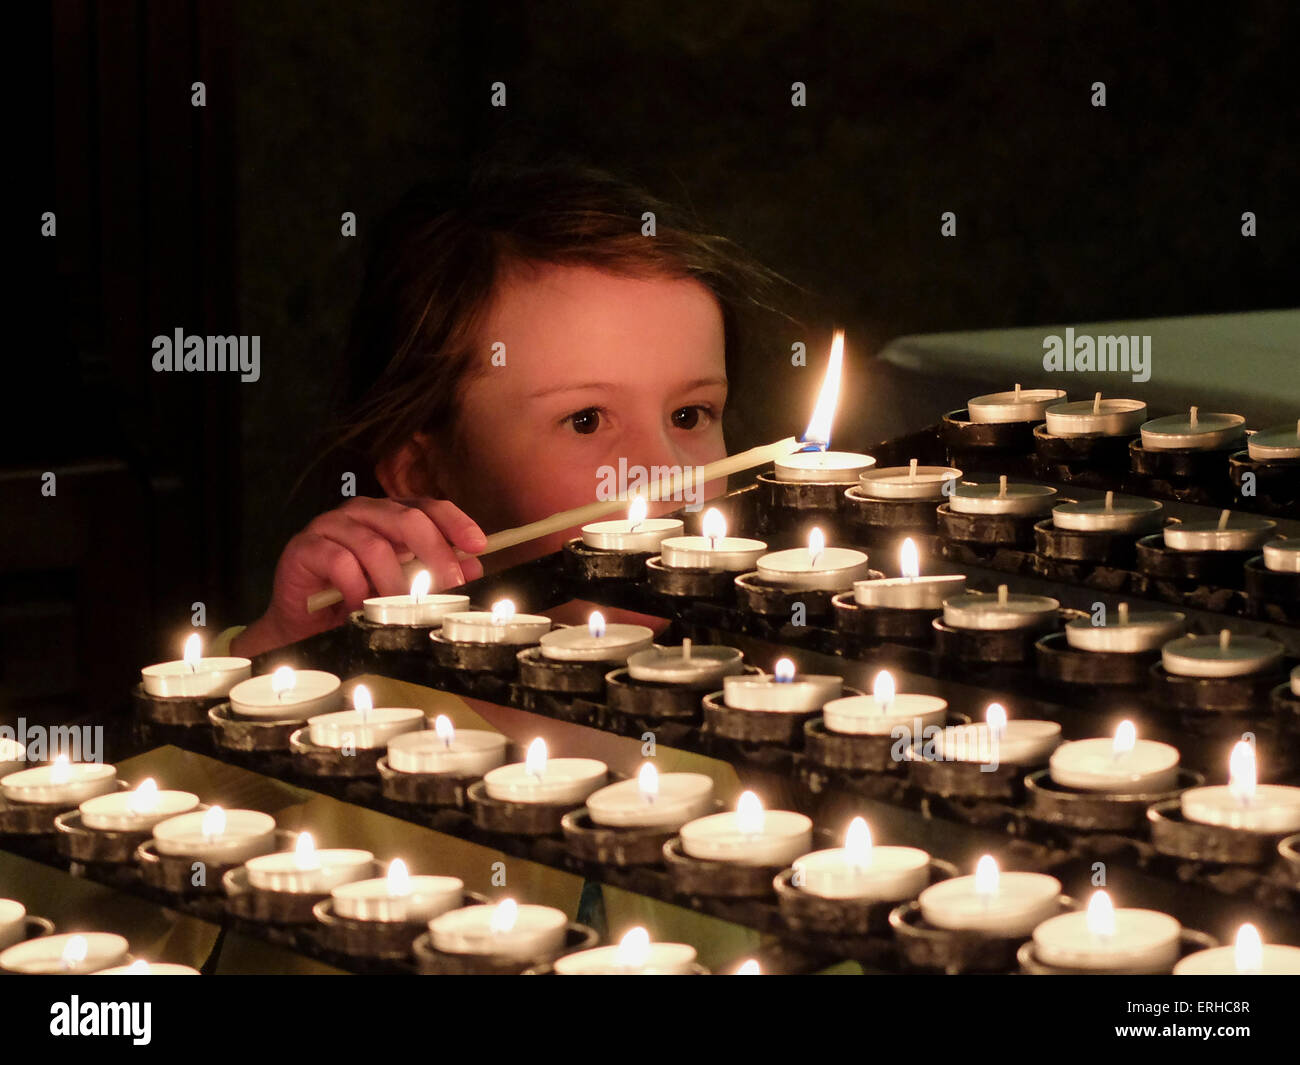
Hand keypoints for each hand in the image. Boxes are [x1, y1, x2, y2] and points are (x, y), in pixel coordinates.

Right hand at [231, 497, 485, 656]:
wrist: (304, 624)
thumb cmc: (357, 598)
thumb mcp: (403, 586)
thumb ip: (435, 572)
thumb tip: (473, 566)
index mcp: (390, 514)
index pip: (428, 507)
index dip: (455, 524)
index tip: (478, 546)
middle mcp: (362, 512)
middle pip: (407, 520)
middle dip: (434, 554)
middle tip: (450, 585)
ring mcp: (331, 525)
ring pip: (375, 545)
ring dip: (393, 582)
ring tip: (401, 608)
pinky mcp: (305, 546)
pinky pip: (339, 562)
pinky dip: (356, 587)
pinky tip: (360, 605)